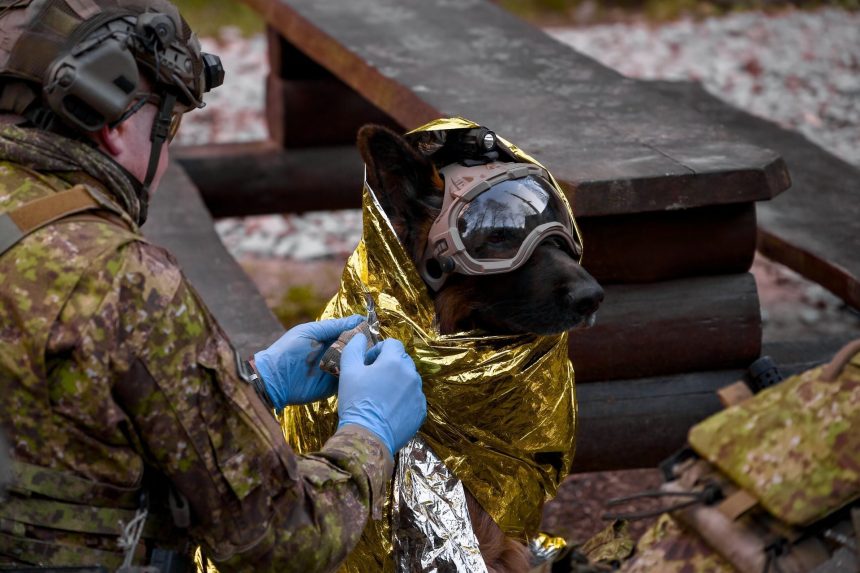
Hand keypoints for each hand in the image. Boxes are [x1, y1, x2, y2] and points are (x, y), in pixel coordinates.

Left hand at [253, 315, 364, 408]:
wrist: (275, 379)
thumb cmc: (289, 350)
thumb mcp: (310, 332)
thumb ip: (333, 326)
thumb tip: (358, 318)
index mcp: (329, 338)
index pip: (351, 333)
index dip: (362, 331)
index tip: (375, 329)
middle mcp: (334, 354)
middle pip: (357, 349)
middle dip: (366, 347)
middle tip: (377, 346)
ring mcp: (335, 370)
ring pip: (356, 364)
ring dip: (364, 362)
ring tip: (373, 359)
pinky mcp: (334, 387)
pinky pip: (350, 381)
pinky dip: (357, 377)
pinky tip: (365, 372)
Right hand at [337, 334, 426, 455]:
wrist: (367, 436)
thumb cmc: (356, 402)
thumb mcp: (348, 371)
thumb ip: (354, 348)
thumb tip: (361, 337)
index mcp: (394, 362)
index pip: (393, 344)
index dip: (379, 350)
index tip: (368, 363)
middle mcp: (411, 374)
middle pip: (402, 360)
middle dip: (388, 365)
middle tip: (372, 380)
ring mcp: (418, 394)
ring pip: (409, 379)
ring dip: (397, 382)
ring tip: (380, 396)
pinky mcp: (421, 411)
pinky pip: (413, 398)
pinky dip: (403, 399)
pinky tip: (388, 409)